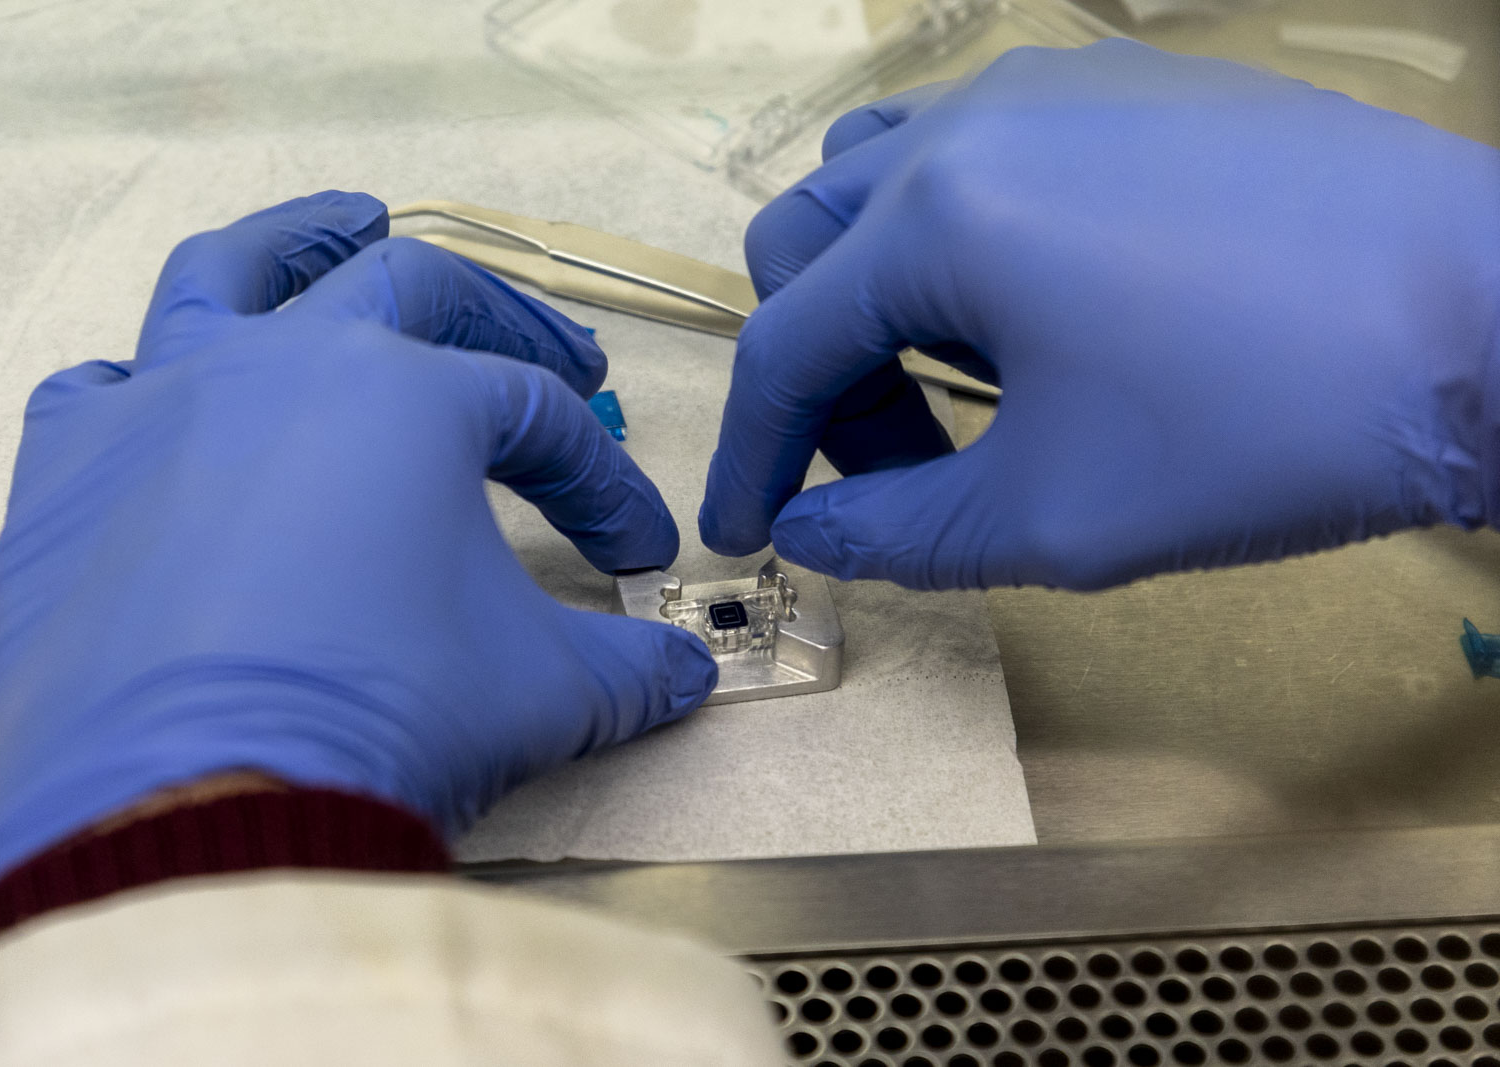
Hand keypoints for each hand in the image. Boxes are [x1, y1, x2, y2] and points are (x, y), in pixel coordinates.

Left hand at [0, 192, 716, 903]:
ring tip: (344, 225)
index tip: (634, 553)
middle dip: (501, 317)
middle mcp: (285, 364)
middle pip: (410, 289)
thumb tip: (686, 674)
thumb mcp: (543, 688)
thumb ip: (627, 665)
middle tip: (560, 359)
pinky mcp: (66, 471)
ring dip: (299, 244)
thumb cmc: (387, 716)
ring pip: (227, 275)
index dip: (603, 485)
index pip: (538, 422)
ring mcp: (162, 403)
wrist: (198, 811)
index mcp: (411, 397)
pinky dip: (143, 388)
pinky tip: (168, 402)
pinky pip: (102, 389)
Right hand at [700, 39, 1499, 589]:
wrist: (1494, 321)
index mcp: (936, 218)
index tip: (743, 533)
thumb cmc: (1265, 430)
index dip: (750, 454)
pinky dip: (958, 236)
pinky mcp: (1129, 85)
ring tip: (957, 383)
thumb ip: (897, 534)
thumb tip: (806, 531)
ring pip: (882, 178)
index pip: (784, 346)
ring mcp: (1053, 83)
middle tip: (888, 468)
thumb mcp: (1056, 518)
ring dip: (874, 289)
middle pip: (807, 245)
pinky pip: (980, 147)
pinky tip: (1040, 312)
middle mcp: (969, 121)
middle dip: (818, 372)